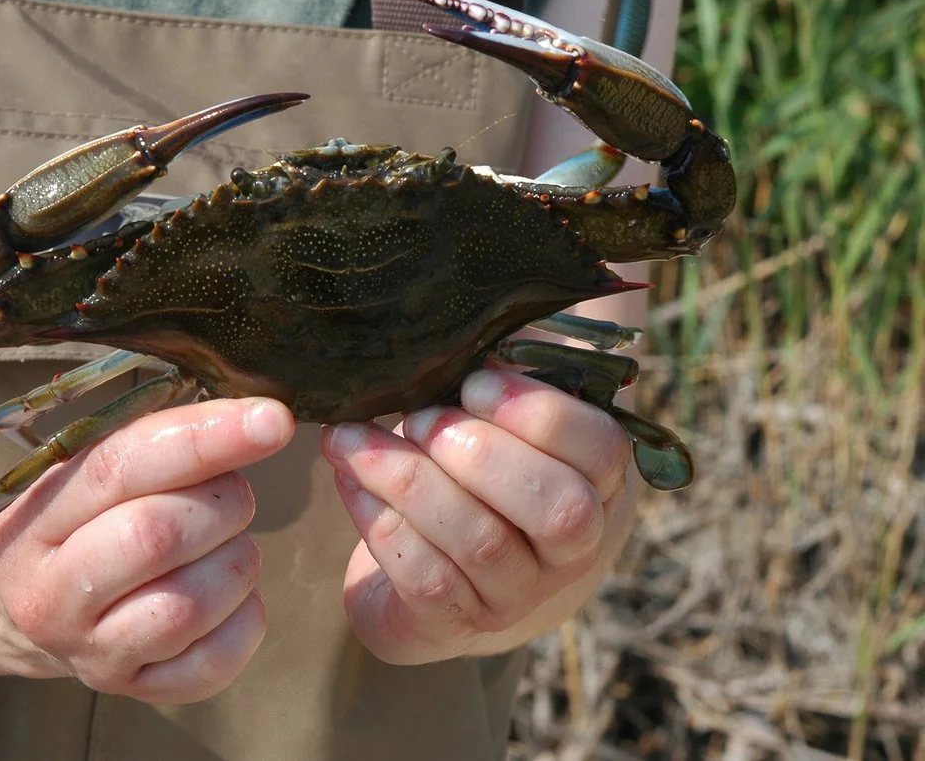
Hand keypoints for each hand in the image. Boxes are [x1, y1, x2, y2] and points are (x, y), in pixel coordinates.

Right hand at [0, 397, 292, 702]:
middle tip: (232, 493)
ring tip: (226, 541)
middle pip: (157, 536)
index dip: (205, 439)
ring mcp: (91, 652)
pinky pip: (217, 659)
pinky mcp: (137, 689)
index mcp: (32, 521)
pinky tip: (232, 591)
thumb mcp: (91, 468)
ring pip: (191, 603)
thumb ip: (158, 440)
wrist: (39, 606)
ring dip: (237, 558)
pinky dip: (247, 615)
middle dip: (223, 502)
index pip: (120, 467)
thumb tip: (258, 418)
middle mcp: (51, 595)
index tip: (273, 419)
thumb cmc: (83, 518)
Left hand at [321, 369, 636, 663]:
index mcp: (598, 480)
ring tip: (353, 438)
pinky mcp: (460, 623)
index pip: (601, 449)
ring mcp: (521, 593)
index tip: (475, 380)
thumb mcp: (502, 412)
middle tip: (418, 416)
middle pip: (557, 508)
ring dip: (409, 480)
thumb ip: (501, 370)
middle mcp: (574, 547)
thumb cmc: (481, 461)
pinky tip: (349, 478)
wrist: (461, 569)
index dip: (540, 413)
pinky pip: (425, 575)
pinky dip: (378, 519)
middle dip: (479, 453)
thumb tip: (454, 328)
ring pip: (480, 541)